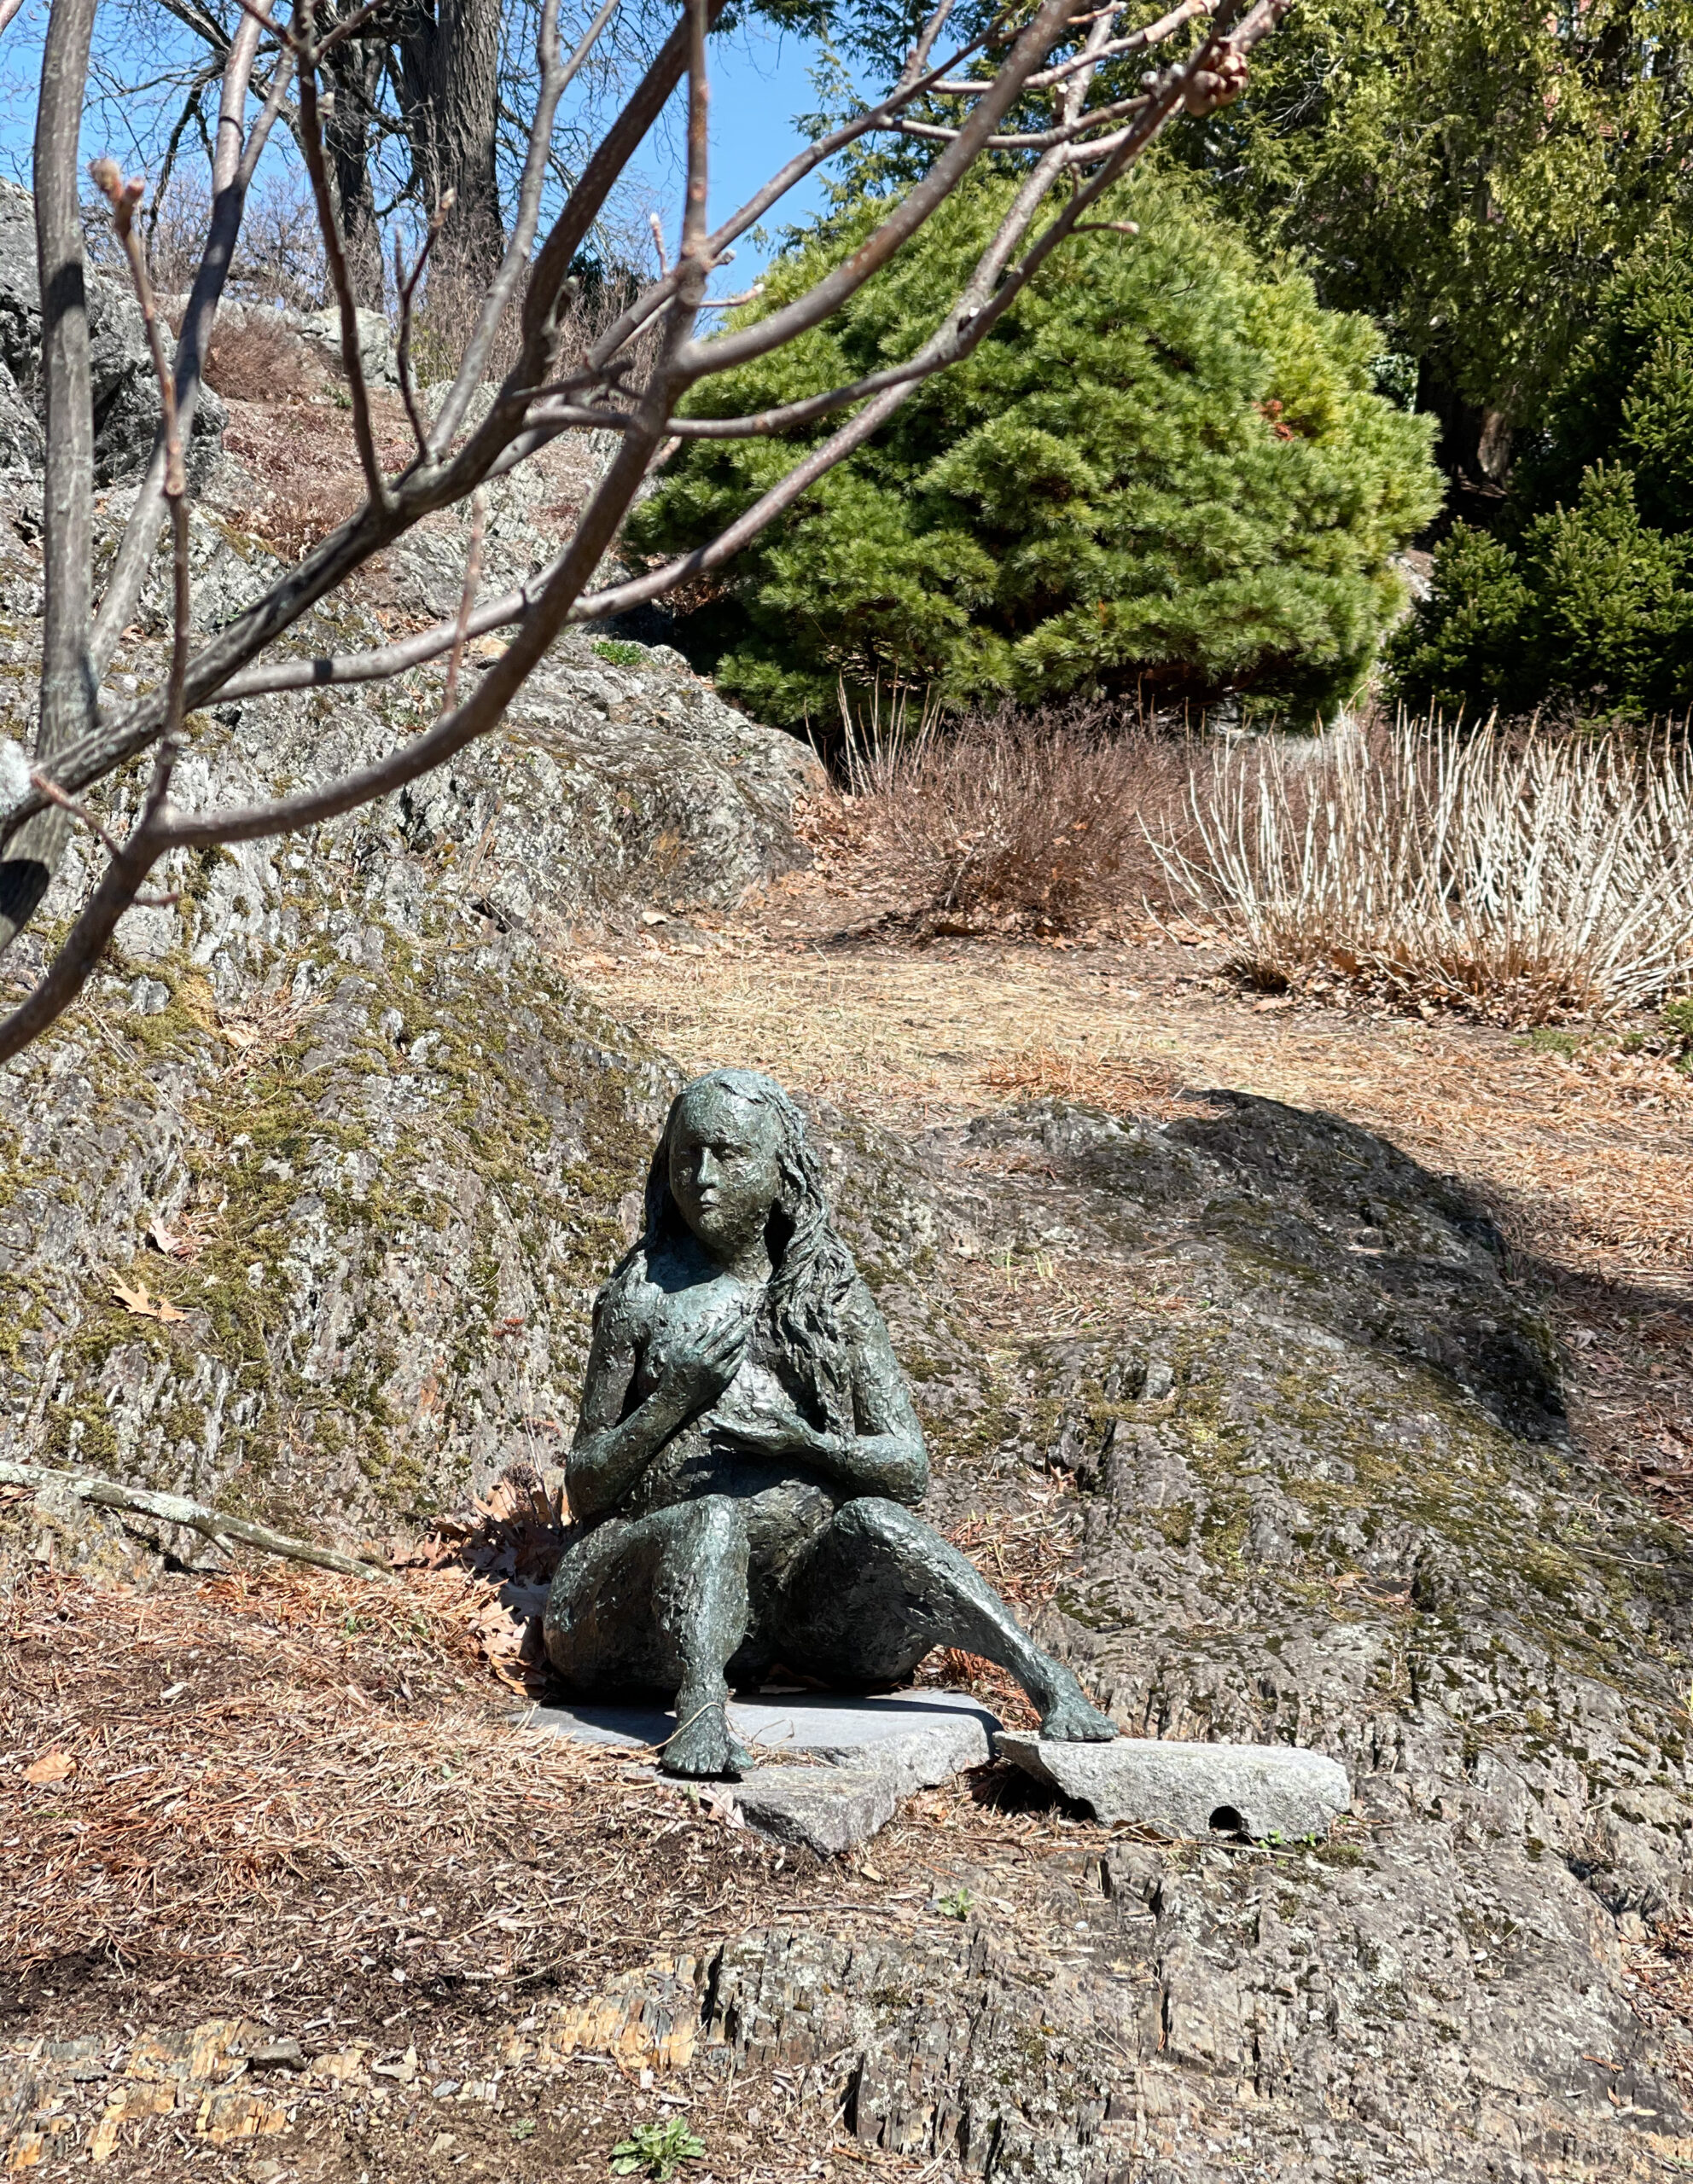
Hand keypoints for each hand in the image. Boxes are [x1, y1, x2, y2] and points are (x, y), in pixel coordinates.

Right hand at [653, 1305, 750, 1415]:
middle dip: (741, 1327)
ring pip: (734, 1352)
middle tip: (751, 1317)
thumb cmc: (675, 1372)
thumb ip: (692, 1337)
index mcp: (698, 1351)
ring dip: (741, 1339)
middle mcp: (709, 1360)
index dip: (727, 1323)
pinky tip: (743, 1347)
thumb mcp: (678, 1351)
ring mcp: (717, 1371)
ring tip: (746, 1329)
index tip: (735, 1315)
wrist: (676, 1398)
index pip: (717, 1333)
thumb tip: (706, 1326)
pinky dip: (740, 1354)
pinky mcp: (722, 1380)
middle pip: (729, 1340)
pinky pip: (735, 1364)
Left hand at [706, 1382, 827, 1461]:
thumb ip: (771, 1411)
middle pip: (735, 1442)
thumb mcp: (788, 1418)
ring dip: (721, 1440)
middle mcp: (760, 1447)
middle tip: (702, 1430)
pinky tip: (721, 1440)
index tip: (714, 1419)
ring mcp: (760, 1450)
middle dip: (719, 1435)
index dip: (726, 1426)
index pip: (741, 1433)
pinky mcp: (760, 1449)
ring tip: (707, 1434)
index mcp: (766, 1439)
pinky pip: (741, 1447)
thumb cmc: (799, 1430)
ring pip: (736, 1446)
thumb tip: (754, 1404)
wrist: (808, 1447)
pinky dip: (730, 1443)